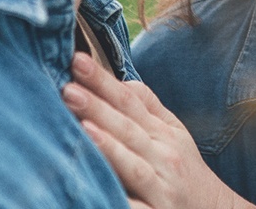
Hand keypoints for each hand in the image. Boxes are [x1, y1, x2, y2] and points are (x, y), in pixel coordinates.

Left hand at [63, 53, 255, 208]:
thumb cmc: (187, 171)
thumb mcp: (174, 133)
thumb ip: (149, 107)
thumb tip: (124, 81)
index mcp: (163, 132)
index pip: (130, 100)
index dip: (104, 81)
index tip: (77, 60)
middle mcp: (163, 154)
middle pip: (128, 126)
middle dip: (98, 104)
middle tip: (68, 84)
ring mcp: (161, 186)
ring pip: (132, 162)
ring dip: (107, 143)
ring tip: (81, 124)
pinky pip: (134, 205)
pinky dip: (118, 194)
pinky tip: (98, 184)